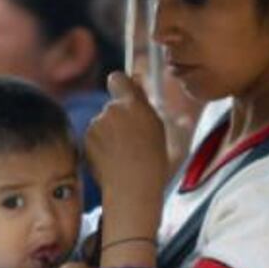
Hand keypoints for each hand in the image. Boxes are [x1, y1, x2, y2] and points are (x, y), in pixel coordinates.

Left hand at [86, 73, 168, 232]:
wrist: (131, 189)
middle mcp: (112, 110)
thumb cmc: (155, 166)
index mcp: (134, 105)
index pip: (118, 79)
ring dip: (109, 133)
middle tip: (131, 137)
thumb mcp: (170, 139)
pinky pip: (93, 137)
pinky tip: (111, 159)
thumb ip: (168, 120)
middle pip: (112, 106)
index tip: (126, 93)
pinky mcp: (86, 140)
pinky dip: (99, 146)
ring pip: (102, 123)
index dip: (121, 86)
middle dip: (118, 118)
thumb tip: (182, 117)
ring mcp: (96, 125)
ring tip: (123, 153)